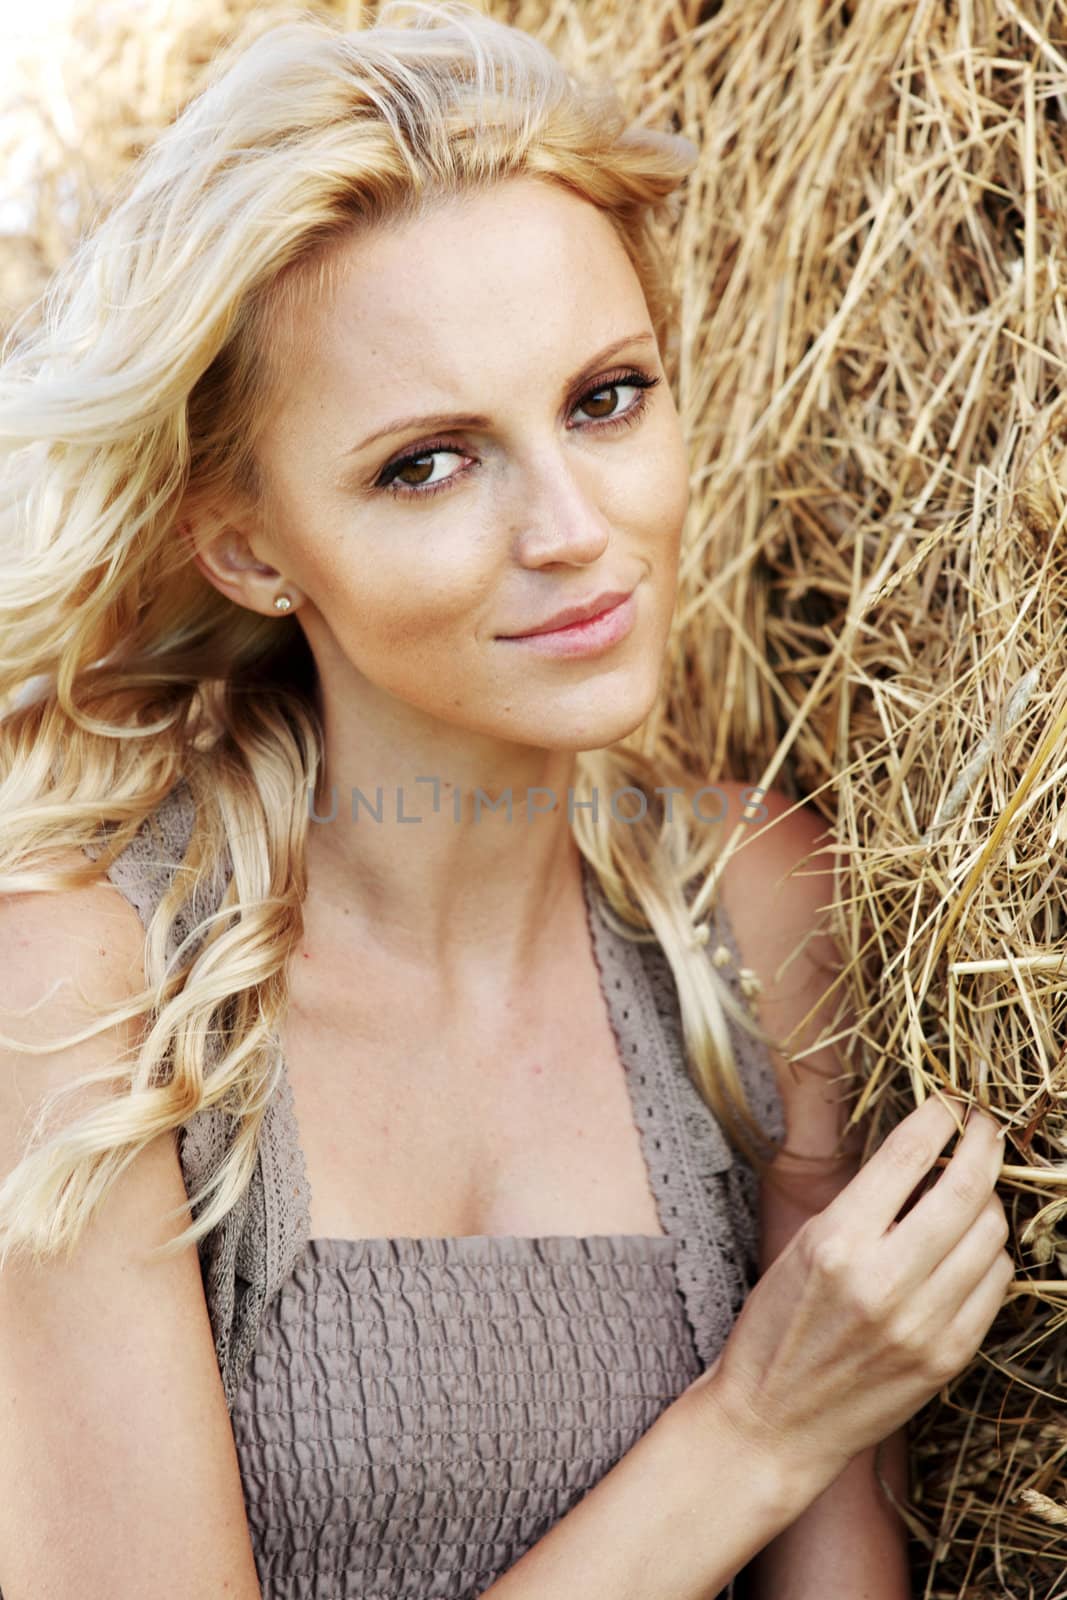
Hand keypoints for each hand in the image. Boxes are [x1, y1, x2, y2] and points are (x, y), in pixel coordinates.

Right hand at [682, 1095, 1011, 1490]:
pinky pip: (996, 1284)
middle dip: (982, 1143)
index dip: (938, 1118)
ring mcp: (924, 1323)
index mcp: (837, 1242)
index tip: (950, 1104)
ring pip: (990, 1233)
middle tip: (982, 1126)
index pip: (907, 1156)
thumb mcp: (804, 1245)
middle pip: (965, 1189)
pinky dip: (991, 1253)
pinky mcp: (949, 1357)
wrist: (775, 1421)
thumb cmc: (778, 1327)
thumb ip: (863, 1202)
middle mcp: (885, 1281)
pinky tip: (970, 1244)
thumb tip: (921, 1151)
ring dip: (988, 1199)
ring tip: (971, 1189)